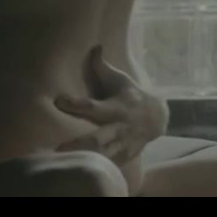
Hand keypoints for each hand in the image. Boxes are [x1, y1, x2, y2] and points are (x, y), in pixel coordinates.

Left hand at [53, 45, 168, 163]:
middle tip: (58, 149)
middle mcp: (119, 127)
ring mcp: (123, 144)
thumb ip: (102, 67)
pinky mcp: (125, 156)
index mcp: (116, 107)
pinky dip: (99, 168)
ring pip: (104, 156)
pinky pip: (111, 165)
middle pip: (98, 139)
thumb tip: (94, 46)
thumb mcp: (119, 80)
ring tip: (66, 162)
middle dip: (80, 144)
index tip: (58, 100)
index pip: (92, 106)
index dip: (75, 104)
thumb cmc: (130, 94)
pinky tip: (82, 171)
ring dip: (88, 159)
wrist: (157, 117)